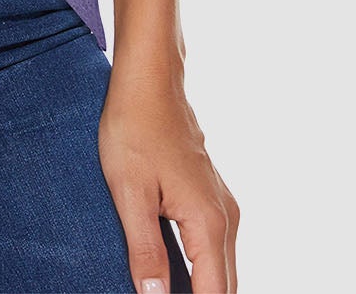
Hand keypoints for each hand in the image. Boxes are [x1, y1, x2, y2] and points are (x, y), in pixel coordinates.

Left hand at [99, 65, 238, 291]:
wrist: (148, 82)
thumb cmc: (134, 129)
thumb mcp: (129, 193)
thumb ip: (146, 251)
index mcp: (209, 223)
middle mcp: (225, 218)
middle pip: (224, 287)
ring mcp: (222, 206)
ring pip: (221, 268)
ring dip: (201, 288)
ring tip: (160, 289)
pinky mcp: (210, 196)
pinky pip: (212, 247)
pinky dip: (200, 269)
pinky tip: (171, 273)